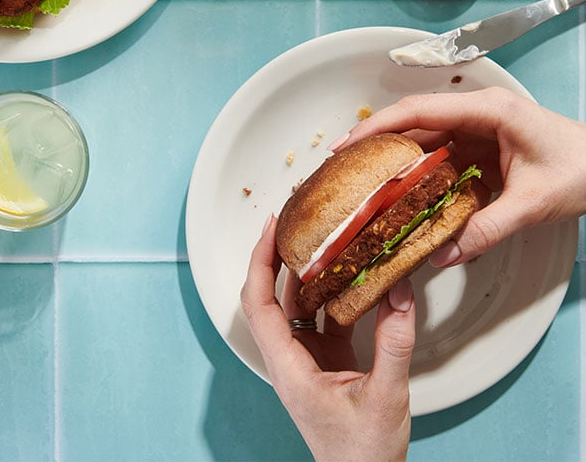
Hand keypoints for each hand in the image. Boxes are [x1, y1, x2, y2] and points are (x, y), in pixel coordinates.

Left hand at [241, 214, 414, 461]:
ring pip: (294, 304)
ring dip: (302, 271)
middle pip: (268, 297)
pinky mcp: (325, 357)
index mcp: (290, 369)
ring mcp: (306, 357)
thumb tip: (400, 291)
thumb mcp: (386, 396)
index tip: (269, 229)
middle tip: (289, 221)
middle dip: (273, 256)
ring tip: (318, 237)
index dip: (259, 263)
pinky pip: (321, 315)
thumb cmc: (362, 455)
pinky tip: (347, 272)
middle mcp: (290, 359)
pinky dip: (330, 290)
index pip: (259, 305)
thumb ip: (394, 343)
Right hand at [331, 86, 585, 265]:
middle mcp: (476, 115)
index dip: (378, 127)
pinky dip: (417, 174)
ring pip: (423, 141)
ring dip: (394, 160)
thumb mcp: (532, 203)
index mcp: (488, 111)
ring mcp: (477, 130)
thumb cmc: (582, 169)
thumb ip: (486, 230)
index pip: (420, 111)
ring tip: (361, 183)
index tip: (348, 144)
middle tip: (342, 168)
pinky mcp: (479, 147)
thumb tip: (442, 254)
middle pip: (413, 124)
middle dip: (376, 143)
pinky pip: (440, 157)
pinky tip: (399, 193)